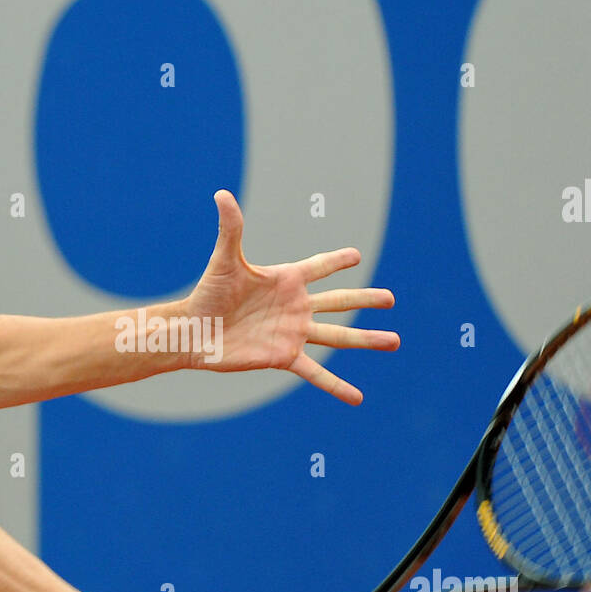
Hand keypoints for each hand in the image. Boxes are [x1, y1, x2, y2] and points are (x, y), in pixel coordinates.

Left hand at [181, 190, 398, 404]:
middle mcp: (295, 307)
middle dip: (365, 299)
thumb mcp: (225, 259)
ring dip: (367, 339)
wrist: (196, 331)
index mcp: (286, 280)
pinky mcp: (284, 357)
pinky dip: (337, 386)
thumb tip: (222, 194)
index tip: (355, 256)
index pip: (319, 266)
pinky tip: (357, 398)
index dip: (336, 261)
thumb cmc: (208, 293)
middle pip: (339, 301)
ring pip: (338, 336)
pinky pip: (316, 373)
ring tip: (394, 341)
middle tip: (390, 299)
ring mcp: (293, 333)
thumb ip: (232, 227)